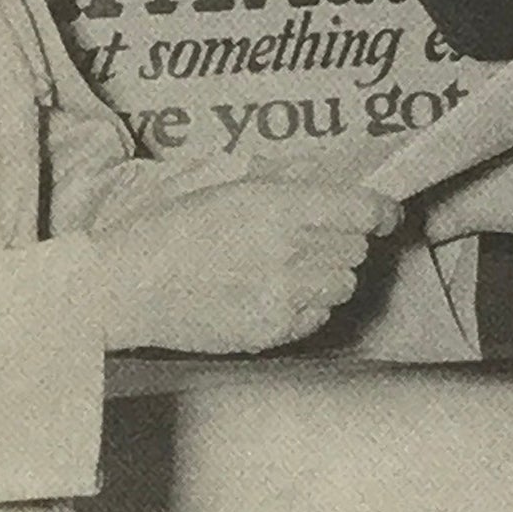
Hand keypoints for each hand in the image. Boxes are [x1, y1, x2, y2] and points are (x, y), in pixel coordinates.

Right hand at [91, 169, 396, 353]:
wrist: (125, 287)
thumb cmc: (166, 231)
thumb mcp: (223, 188)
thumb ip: (282, 184)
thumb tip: (327, 180)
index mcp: (275, 205)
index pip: (360, 210)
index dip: (382, 212)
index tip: (387, 216)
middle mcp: (286, 250)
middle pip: (356, 249)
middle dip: (345, 242)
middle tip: (316, 241)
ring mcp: (281, 295)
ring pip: (342, 285)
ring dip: (329, 276)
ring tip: (291, 270)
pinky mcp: (271, 331)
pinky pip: (318, 317)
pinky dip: (308, 307)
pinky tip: (274, 296)